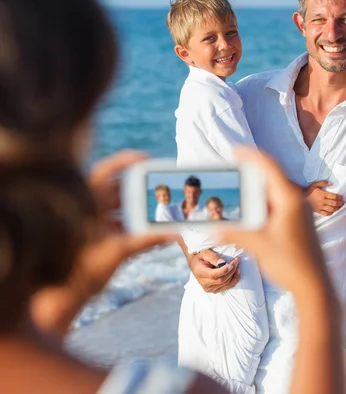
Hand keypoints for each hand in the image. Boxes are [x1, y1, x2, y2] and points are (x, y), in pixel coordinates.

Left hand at [31, 150, 175, 334]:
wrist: (63, 299)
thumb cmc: (80, 273)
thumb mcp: (116, 253)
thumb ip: (144, 242)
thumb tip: (171, 234)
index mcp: (88, 205)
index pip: (106, 172)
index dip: (126, 161)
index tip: (147, 159)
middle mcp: (92, 212)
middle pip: (120, 189)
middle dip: (142, 188)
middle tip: (162, 187)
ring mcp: (98, 225)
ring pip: (124, 209)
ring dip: (143, 208)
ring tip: (164, 209)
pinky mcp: (105, 240)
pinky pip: (126, 226)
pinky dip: (141, 227)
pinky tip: (158, 231)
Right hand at [189, 249, 240, 292]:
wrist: (196, 265)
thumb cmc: (201, 258)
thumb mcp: (206, 253)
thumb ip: (213, 257)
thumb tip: (223, 263)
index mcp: (200, 273)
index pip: (214, 275)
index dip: (225, 270)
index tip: (232, 263)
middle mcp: (204, 283)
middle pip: (221, 280)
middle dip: (231, 270)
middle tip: (236, 261)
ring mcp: (209, 289)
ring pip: (225, 284)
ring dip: (234, 275)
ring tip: (237, 265)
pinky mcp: (214, 290)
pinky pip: (227, 287)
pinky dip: (233, 280)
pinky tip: (236, 273)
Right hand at [218, 149, 329, 295]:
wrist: (315, 286)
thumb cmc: (292, 264)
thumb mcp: (258, 245)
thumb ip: (234, 234)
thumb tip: (213, 229)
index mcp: (289, 199)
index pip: (269, 166)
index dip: (250, 155)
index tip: (234, 151)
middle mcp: (296, 201)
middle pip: (271, 177)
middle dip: (250, 173)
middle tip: (230, 169)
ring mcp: (299, 212)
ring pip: (274, 192)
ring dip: (255, 190)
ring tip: (235, 190)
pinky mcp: (298, 223)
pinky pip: (277, 205)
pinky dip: (262, 204)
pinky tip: (249, 212)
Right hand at [305, 180, 343, 215]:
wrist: (300, 197)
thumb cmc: (308, 190)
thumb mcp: (315, 184)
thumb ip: (323, 183)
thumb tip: (331, 184)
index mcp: (322, 194)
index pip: (334, 196)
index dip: (339, 197)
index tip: (342, 197)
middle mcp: (322, 201)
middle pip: (334, 203)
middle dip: (340, 203)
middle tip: (342, 203)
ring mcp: (320, 207)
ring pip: (331, 209)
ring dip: (336, 208)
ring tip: (339, 207)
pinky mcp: (318, 211)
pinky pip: (326, 213)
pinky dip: (330, 213)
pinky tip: (332, 211)